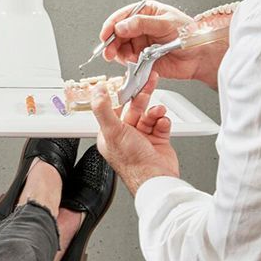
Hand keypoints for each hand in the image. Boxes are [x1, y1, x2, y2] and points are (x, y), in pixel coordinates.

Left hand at [90, 72, 179, 194]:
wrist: (156, 179)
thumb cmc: (133, 163)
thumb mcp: (113, 131)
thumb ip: (103, 109)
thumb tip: (97, 92)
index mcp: (111, 134)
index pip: (115, 107)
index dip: (122, 93)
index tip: (128, 80)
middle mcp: (126, 136)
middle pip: (134, 108)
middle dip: (142, 96)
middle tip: (149, 82)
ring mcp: (143, 138)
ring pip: (149, 115)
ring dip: (155, 110)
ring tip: (158, 111)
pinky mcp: (158, 141)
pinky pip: (161, 123)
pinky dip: (163, 121)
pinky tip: (163, 122)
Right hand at [100, 0, 226, 88]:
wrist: (200, 57)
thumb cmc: (190, 35)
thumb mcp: (166, 23)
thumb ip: (143, 24)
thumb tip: (122, 26)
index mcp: (147, 12)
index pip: (124, 15)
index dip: (112, 24)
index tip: (106, 33)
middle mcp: (141, 27)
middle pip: (118, 32)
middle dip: (111, 41)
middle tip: (109, 49)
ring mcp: (141, 43)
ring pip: (120, 47)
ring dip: (116, 52)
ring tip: (119, 57)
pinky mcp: (142, 59)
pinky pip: (128, 60)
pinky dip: (126, 62)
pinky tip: (132, 62)